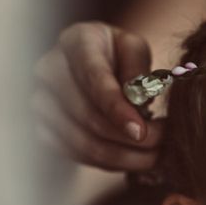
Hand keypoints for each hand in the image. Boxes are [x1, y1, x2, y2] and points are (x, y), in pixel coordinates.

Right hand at [32, 21, 163, 170]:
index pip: (94, 80)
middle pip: (88, 117)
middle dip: (131, 138)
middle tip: (165, 143)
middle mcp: (49, 71)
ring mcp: (41, 103)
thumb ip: (137, 71)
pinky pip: (77, 156)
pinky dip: (111, 162)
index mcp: (76, 42)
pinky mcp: (43, 129)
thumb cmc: (119, 53)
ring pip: (83, 143)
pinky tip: (136, 158)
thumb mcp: (136, 49)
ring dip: (125, 156)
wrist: (94, 61)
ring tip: (157, 154)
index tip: (141, 132)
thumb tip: (137, 102)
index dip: (117, 110)